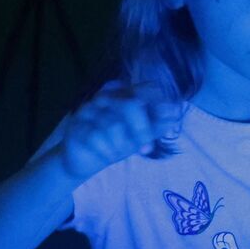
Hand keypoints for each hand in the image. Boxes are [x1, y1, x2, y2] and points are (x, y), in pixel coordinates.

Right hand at [57, 82, 182, 180]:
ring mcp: (89, 109)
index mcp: (125, 94)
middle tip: (146, 148)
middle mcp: (107, 97)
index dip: (160, 103)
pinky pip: (96, 137)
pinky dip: (106, 151)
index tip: (171, 119)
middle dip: (141, 130)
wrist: (84, 160)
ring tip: (118, 152)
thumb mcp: (140, 136)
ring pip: (114, 126)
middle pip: (131, 105)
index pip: (148, 88)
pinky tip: (105, 154)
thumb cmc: (115, 143)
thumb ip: (156, 125)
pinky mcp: (75, 125)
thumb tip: (174, 116)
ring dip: (121, 145)